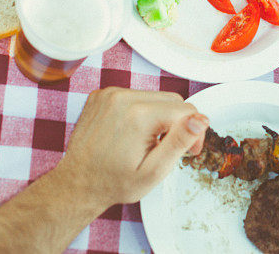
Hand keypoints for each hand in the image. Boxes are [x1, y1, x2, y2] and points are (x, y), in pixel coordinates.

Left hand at [54, 87, 208, 209]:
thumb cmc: (114, 182)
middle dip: (176, 122)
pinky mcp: (102, 94)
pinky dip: (140, 111)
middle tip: (166, 147)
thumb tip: (200, 119)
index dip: (194, 132)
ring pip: (155, 96)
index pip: (187, 110)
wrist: (77, 183)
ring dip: (158, 116)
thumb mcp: (154, 172)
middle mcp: (123, 98)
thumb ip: (180, 142)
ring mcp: (109, 94)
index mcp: (139, 116)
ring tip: (146, 141)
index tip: (188, 150)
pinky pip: (135, 95)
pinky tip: (131, 132)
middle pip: (172, 100)